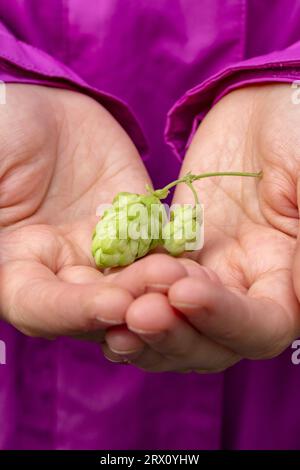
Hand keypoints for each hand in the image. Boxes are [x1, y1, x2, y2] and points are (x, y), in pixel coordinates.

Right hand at [0, 85, 191, 339]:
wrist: (48, 112)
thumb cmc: (3, 130)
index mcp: (15, 264)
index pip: (40, 307)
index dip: (73, 312)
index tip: (114, 305)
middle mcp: (61, 269)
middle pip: (96, 307)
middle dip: (129, 303)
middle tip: (161, 291)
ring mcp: (102, 252)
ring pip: (132, 284)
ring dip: (157, 287)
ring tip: (181, 276)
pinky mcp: (136, 230)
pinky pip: (158, 250)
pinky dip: (177, 258)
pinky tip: (196, 261)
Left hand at [104, 84, 299, 371]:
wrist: (260, 108)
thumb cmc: (296, 133)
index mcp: (289, 280)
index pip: (261, 328)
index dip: (224, 320)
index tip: (185, 291)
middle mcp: (249, 288)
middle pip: (212, 341)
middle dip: (174, 332)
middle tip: (137, 312)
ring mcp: (210, 274)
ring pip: (176, 322)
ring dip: (145, 324)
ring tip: (113, 311)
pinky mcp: (176, 255)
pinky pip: (149, 284)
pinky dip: (127, 295)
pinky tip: (102, 298)